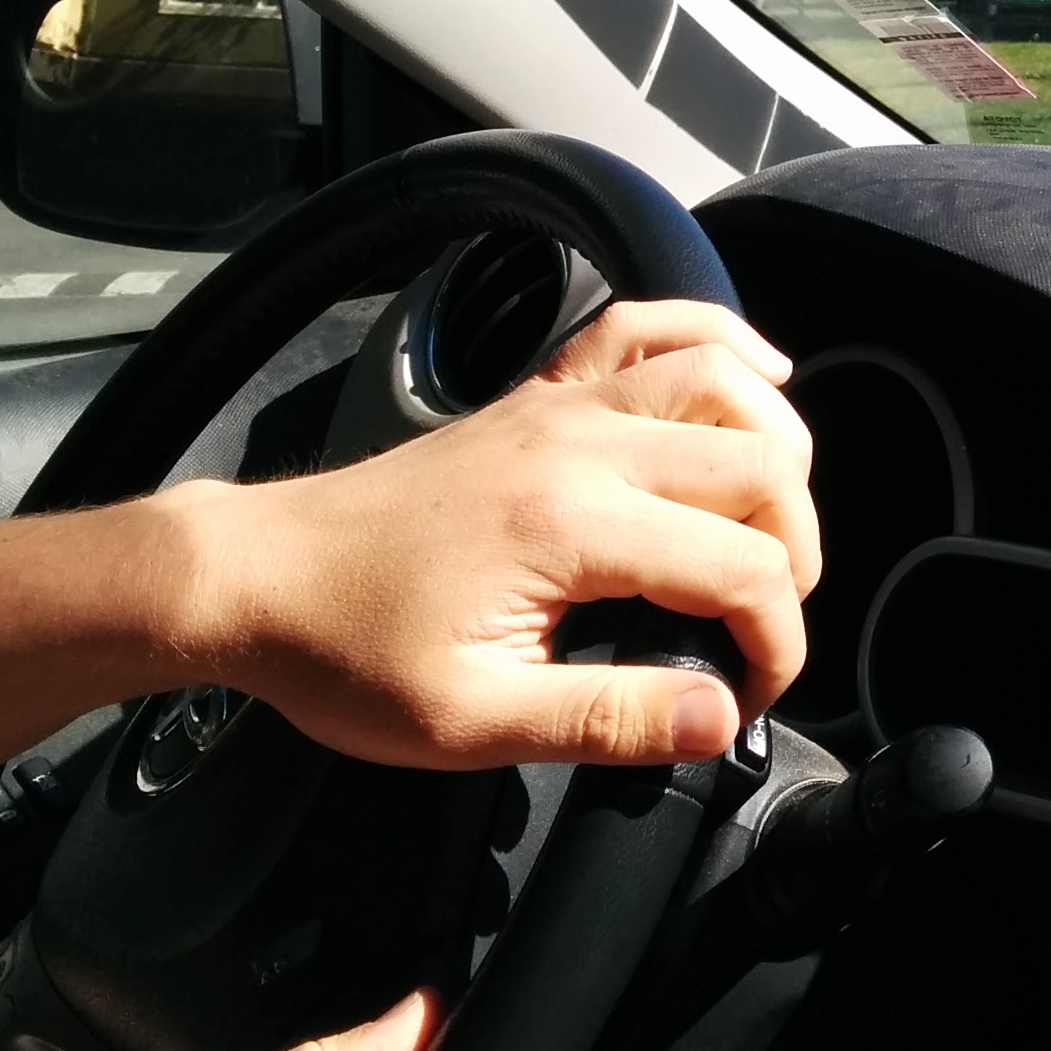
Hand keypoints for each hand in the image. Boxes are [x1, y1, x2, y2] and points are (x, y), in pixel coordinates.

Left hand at [164, 300, 818, 768]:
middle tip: (757, 629)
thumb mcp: (473, 721)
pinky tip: (759, 374)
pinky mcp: (542, 394)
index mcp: (572, 525)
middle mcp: (582, 442)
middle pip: (763, 465)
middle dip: (795, 555)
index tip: (747, 698)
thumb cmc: (348, 654)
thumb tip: (717, 720)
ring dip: (777, 453)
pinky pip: (650, 328)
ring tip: (767, 533)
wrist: (255, 579)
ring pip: (728, 382)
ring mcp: (563, 404)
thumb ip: (607, 720)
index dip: (777, 644)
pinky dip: (720, 339)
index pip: (745, 568)